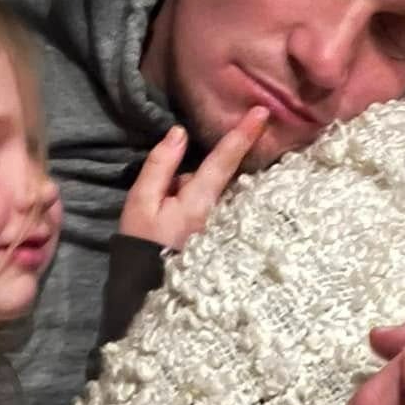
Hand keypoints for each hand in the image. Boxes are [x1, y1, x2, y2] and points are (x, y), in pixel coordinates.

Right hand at [118, 109, 266, 248]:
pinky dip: (199, 199)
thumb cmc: (142, 245)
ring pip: (212, 188)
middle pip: (220, 172)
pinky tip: (178, 217)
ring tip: (170, 211)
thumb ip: (161, 165)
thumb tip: (179, 133)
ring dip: (195, 188)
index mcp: (200, 201)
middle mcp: (219, 211)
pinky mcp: (220, 234)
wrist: (148, 292)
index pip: (225, 160)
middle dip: (206, 168)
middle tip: (189, 173)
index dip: (243, 134)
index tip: (263, 112)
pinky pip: (211, 203)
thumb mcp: (141, 201)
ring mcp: (222, 224)